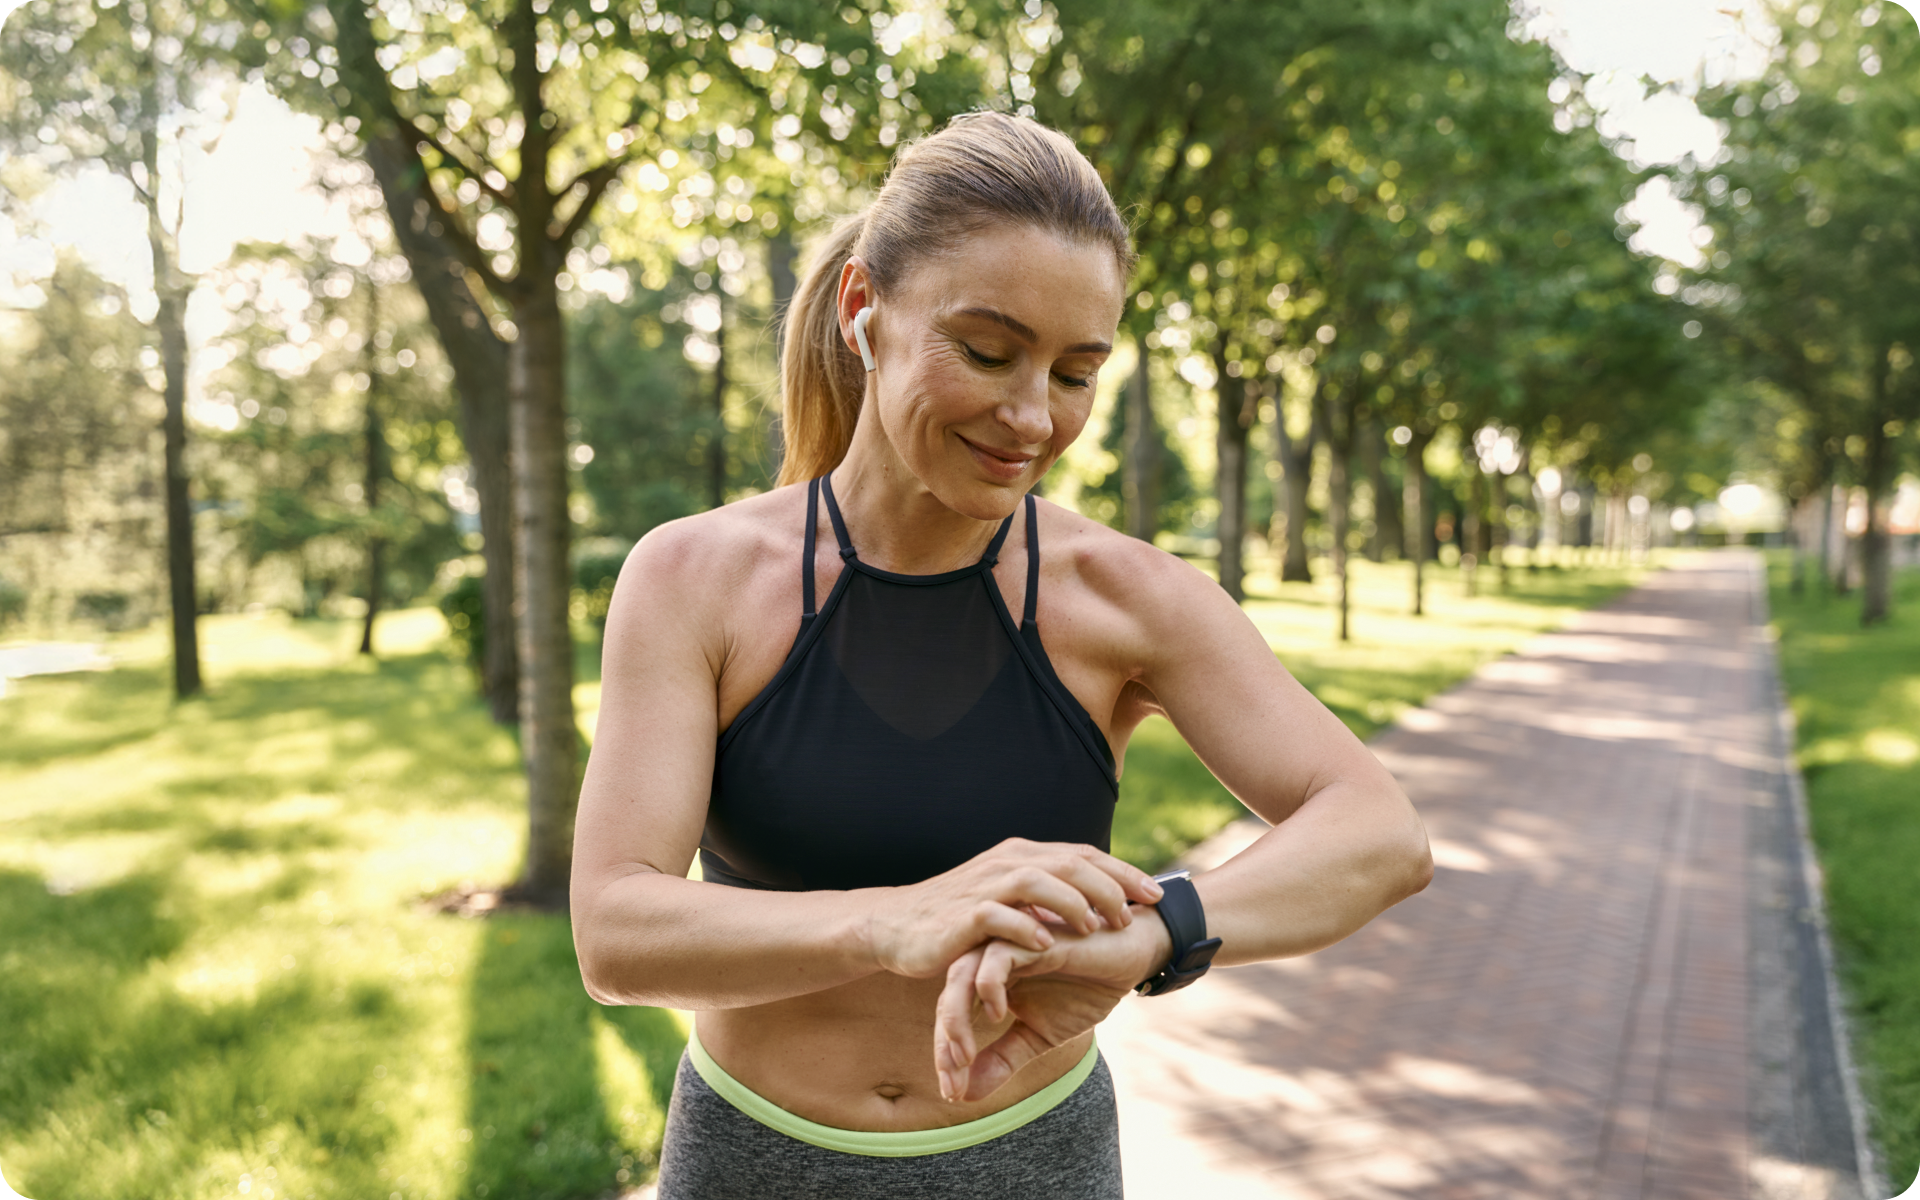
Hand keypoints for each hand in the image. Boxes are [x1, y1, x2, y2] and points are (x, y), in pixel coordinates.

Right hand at [862, 839, 1163, 979]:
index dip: (1123, 872)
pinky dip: (1027, 926)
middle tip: (1138, 911)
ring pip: (1039, 881)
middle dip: (1110, 884)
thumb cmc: (958, 918)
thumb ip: (1045, 896)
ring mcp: (984, 886)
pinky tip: (1049, 943)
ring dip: (1073, 902)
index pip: (1083, 855)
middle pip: (1070, 862)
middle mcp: (1007, 863)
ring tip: (1099, 926)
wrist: (897, 926)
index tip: (1157, 893)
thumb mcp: (1008, 898)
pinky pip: (1000, 916)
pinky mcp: (962, 915)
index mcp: (1022, 856)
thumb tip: (1095, 903)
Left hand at [931, 905, 1172, 1102]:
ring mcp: (1009, 945)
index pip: (951, 1013)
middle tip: (953, 1082)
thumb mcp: (1039, 1035)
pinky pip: (996, 956)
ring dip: (956, 1018)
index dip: (947, 1055)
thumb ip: (1003, 1059)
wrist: (1129, 959)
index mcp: (989, 979)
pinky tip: (1000, 1014)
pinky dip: (988, 986)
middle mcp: (991, 959)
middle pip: (948, 996)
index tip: (953, 1093)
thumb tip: (965, 1097)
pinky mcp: (1033, 938)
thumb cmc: (1084, 990)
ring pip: (961, 974)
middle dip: (946, 1042)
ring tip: (964, 1056)